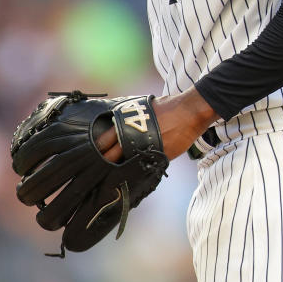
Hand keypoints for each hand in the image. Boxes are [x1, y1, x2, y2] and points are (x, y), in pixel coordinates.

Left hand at [95, 88, 218, 161]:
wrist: (189, 113)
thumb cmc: (166, 107)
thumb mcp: (141, 108)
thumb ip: (128, 120)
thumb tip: (117, 126)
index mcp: (126, 124)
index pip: (104, 141)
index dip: (99, 149)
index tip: (93, 155)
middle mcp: (133, 138)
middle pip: (112, 157)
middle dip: (104, 163)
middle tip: (99, 169)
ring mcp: (145, 149)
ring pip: (127, 164)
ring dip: (121, 168)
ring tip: (114, 174)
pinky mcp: (159, 157)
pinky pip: (144, 166)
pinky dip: (139, 169)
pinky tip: (134, 173)